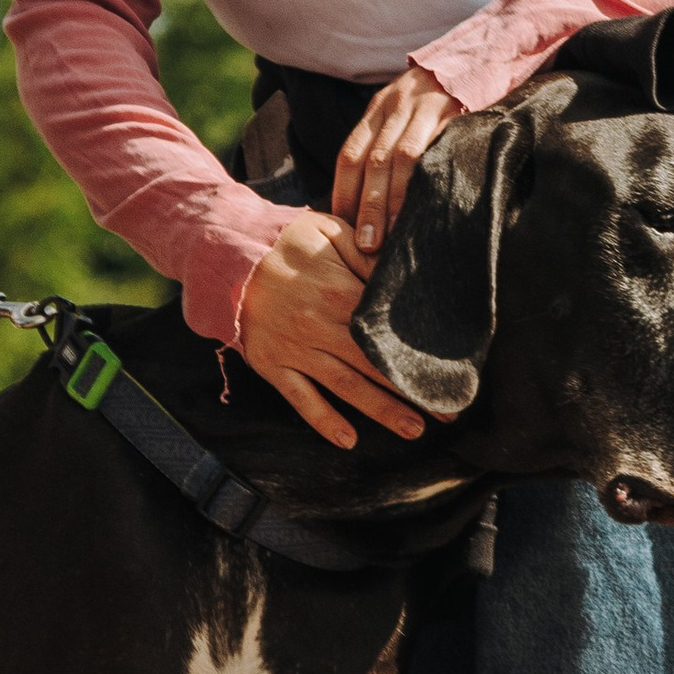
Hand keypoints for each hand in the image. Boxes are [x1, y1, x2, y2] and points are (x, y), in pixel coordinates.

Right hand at [235, 211, 427, 449]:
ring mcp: (294, 349)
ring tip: (414, 429)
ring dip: (381, 411)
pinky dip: (323, 421)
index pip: (389, 332)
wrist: (226, 252)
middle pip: (374, 366)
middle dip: (412, 391)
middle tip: (447, 412)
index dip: (420, 352)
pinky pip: (300, 398)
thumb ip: (368, 256)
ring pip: (345, 387)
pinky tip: (348, 441)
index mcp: (338, 293)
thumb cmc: (286, 240)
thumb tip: (404, 276)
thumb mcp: (331, 232)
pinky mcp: (271, 364)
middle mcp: (318, 326)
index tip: (448, 371)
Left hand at [329, 67, 465, 258]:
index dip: (343, 191)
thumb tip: (374, 193)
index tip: (341, 226)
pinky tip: (418, 209)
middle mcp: (394, 105)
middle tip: (364, 243)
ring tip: (388, 237)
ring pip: (395, 159)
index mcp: (379, 107)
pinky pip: (426, 151)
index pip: (350, 153)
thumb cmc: (446, 95)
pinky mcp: (450, 110)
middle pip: (369, 161)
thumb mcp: (411, 109)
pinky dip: (416, 183)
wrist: (484, 54)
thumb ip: (392, 139)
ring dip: (388, 201)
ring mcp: (421, 106)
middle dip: (364, 205)